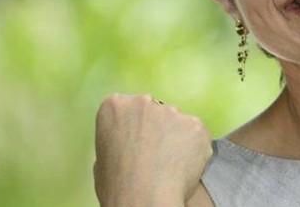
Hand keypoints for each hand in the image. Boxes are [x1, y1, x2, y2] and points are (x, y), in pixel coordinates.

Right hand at [93, 93, 212, 206]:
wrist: (144, 198)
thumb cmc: (116, 185)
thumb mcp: (102, 158)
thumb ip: (119, 140)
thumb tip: (130, 146)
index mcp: (115, 107)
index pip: (128, 108)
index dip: (135, 128)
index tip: (137, 143)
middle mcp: (144, 102)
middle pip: (155, 111)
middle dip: (158, 129)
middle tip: (155, 155)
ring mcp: (173, 111)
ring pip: (178, 122)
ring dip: (177, 138)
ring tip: (171, 165)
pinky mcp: (196, 125)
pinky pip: (197, 135)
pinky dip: (194, 149)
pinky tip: (185, 167)